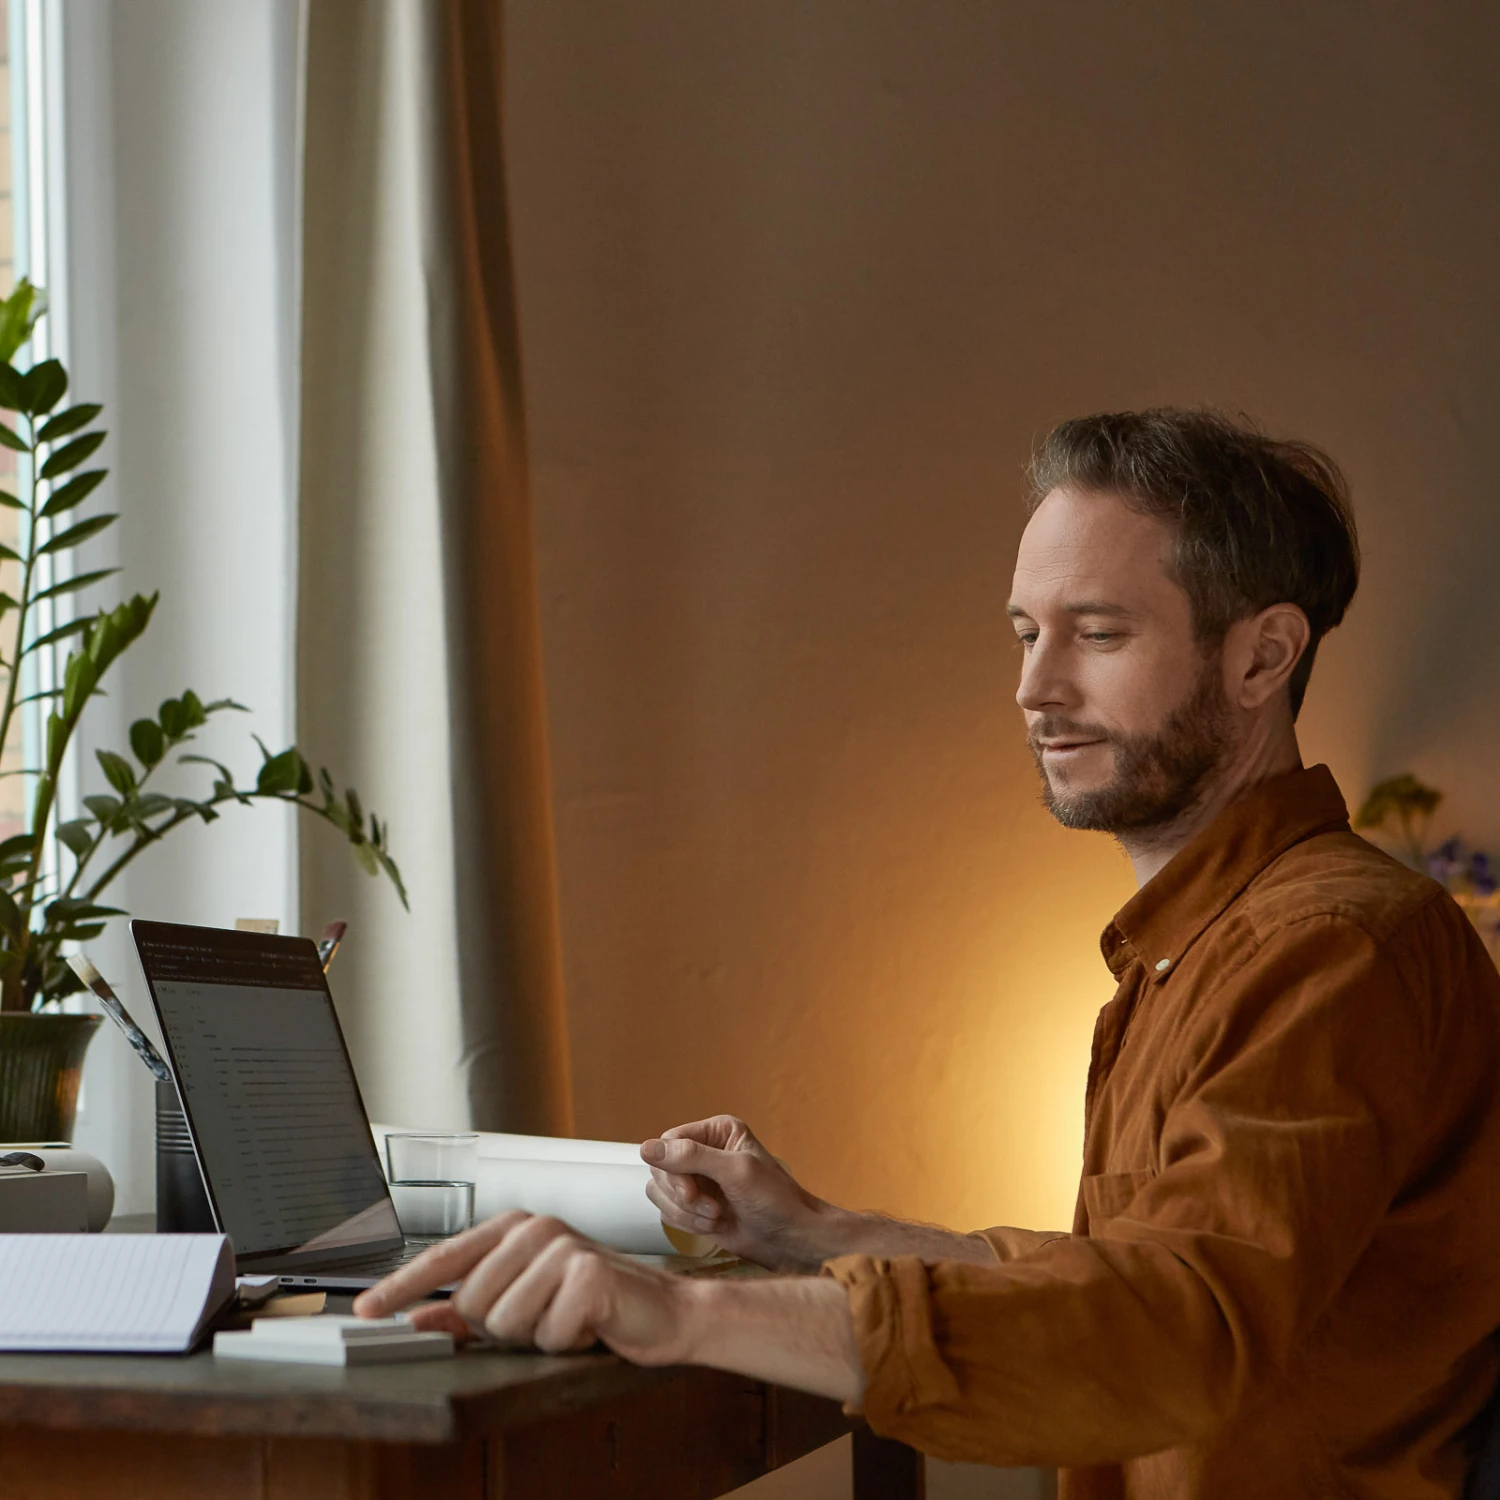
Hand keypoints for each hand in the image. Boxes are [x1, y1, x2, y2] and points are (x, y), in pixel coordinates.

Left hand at [352, 1211, 693, 1363]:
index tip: (365, 1310)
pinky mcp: (587, 1272)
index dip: (400, 1287)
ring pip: (505, 1322)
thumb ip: (470, 1311)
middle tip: (544, 1316)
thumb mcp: (525, 1306)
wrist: (663, 1312)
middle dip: (503, 1327)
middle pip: (472, 1304)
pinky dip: (565, 1341)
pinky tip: (587, 1324)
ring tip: (566, 1318)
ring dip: (536, 1336)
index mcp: (513, 1228)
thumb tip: (420, 1320)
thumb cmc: (593, 1306)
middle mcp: (534, 1228)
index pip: (444, 1258)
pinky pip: (546, 1333)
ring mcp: (561, 1245)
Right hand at [641, 1115, 839, 1272]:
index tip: (691, 1191)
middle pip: (661, 1169)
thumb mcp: (735, 1172)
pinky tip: (715, 1226)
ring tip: (717, 1218)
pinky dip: (688, 1224)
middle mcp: (704, 1152)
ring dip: (686, 1213)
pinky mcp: (694, 1207)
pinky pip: (669, 1212)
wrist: (789, 1240)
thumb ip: (691, 1157)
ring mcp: (698, 1180)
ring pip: (660, 1192)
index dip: (672, 1169)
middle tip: (712, 1209)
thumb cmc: (774, 1200)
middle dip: (683, 1196)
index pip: (669, 1141)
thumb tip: (646, 1148)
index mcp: (716, 1132)